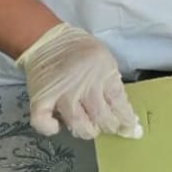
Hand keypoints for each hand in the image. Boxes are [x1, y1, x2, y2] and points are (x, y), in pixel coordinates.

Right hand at [15, 23, 141, 139]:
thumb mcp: (105, 60)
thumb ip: (111, 82)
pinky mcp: (41, 98)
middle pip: (101, 115)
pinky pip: (42, 121)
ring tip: (90, 129)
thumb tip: (120, 107)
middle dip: (110, 127)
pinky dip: (49, 128)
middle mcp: (84, 85)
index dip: (126, 119)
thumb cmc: (81, 49)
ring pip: (77, 122)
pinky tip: (57, 126)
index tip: (131, 129)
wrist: (50, 39)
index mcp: (104, 73)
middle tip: (112, 129)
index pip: (119, 102)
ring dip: (86, 131)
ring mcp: (62, 93)